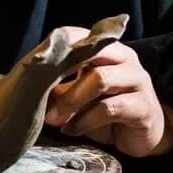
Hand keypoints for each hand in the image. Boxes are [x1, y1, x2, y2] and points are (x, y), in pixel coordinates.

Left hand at [43, 32, 172, 158]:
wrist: (141, 135)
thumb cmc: (107, 111)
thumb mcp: (80, 97)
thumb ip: (61, 87)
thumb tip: (29, 87)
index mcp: (108, 50)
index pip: (82, 36)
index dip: (58, 48)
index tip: (32, 66)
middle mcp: (125, 58)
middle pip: (91, 53)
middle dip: (61, 74)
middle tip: (37, 97)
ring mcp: (137, 80)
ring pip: (99, 79)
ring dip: (71, 100)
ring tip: (54, 119)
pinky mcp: (143, 106)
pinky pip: (109, 108)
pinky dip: (85, 120)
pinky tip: (73, 130)